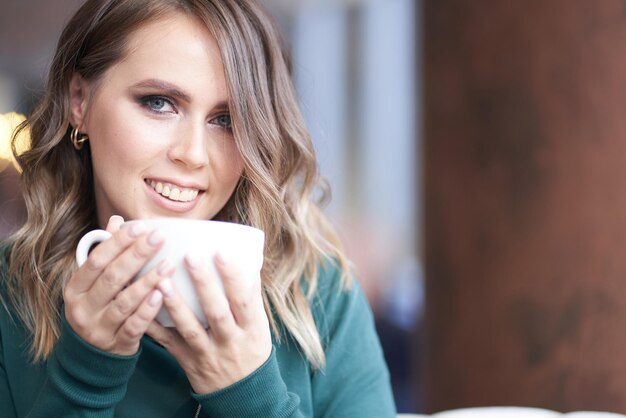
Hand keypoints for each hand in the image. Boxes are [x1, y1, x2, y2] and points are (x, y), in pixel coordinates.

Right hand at [64, 215, 174, 355]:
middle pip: (112, 278)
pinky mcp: (116, 345)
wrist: (92, 356)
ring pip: (124, 302)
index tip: (141, 227)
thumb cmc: (99, 307)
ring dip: (147, 281)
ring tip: (168, 264)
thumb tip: (116, 221)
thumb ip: (106, 253)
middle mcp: (82, 309)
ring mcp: (98, 329)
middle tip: (159, 238)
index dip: (118, 242)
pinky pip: (134, 326)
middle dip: (137, 255)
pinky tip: (162, 294)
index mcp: (75, 289)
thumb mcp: (95, 283)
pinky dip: (148, 310)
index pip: (96, 260)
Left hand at [146, 252, 271, 393]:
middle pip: (216, 312)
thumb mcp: (259, 325)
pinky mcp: (188, 361)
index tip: (222, 253)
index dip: (233, 277)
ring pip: (190, 329)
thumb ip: (251, 296)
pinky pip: (169, 343)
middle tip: (190, 256)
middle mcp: (230, 341)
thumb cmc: (251, 349)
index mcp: (251, 328)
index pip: (244, 300)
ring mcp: (208, 353)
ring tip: (162, 280)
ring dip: (175, 305)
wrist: (243, 395)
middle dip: (203, 284)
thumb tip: (248, 260)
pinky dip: (155, 326)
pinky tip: (143, 307)